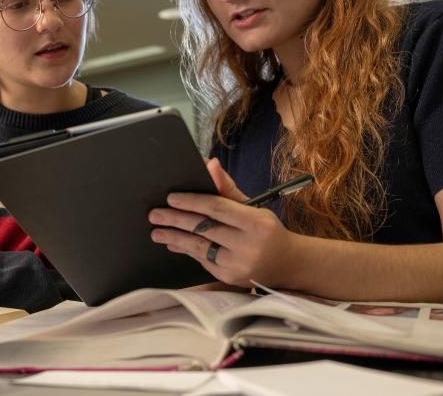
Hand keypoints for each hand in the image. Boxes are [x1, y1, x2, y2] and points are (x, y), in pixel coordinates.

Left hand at [149, 159, 297, 286]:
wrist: (287, 264)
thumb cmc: (266, 230)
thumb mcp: (253, 207)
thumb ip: (228, 189)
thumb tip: (210, 165)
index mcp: (256, 223)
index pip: (218, 208)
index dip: (192, 201)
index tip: (171, 197)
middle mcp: (248, 245)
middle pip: (204, 228)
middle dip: (176, 220)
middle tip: (155, 214)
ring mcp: (238, 264)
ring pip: (199, 247)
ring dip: (175, 238)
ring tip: (156, 231)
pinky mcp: (229, 278)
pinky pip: (203, 261)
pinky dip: (187, 250)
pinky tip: (174, 243)